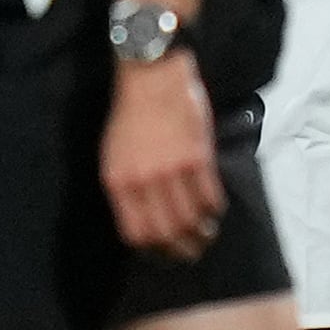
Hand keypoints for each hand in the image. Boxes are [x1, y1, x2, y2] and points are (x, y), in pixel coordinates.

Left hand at [102, 54, 223, 262]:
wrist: (150, 76)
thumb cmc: (131, 115)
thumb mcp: (113, 154)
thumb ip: (125, 187)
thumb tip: (142, 219)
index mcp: (118, 182)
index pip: (136, 233)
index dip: (153, 250)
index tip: (165, 253)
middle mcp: (143, 181)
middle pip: (167, 233)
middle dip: (182, 249)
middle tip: (193, 250)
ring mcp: (172, 170)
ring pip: (192, 219)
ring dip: (203, 232)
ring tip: (207, 232)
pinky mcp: (198, 157)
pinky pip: (210, 197)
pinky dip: (216, 208)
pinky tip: (216, 208)